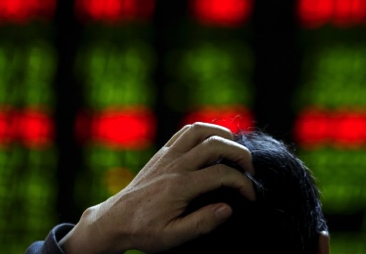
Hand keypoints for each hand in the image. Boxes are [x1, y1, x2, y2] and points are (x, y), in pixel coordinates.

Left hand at [60, 122, 255, 253]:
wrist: (115, 220)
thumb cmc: (144, 231)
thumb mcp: (173, 236)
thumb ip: (202, 223)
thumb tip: (228, 208)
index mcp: (180, 186)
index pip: (221, 174)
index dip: (243, 183)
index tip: (250, 196)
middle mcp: (175, 165)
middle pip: (216, 144)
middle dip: (240, 153)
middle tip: (249, 170)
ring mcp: (168, 155)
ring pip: (200, 130)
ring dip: (223, 134)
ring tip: (234, 150)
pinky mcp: (162, 153)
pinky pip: (185, 131)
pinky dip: (204, 131)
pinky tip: (212, 143)